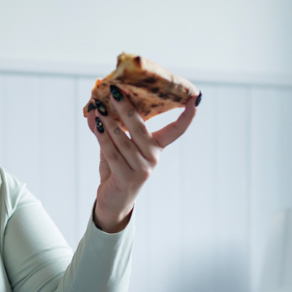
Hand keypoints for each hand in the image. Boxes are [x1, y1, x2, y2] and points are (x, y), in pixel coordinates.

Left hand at [85, 82, 197, 231]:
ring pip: (123, 139)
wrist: (113, 201)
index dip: (187, 116)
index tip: (196, 98)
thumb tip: (94, 109)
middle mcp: (154, 157)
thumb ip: (108, 128)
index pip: (176, 130)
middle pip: (141, 128)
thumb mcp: (116, 146)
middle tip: (115, 90)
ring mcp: (142, 169)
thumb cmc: (117, 169)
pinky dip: (102, 137)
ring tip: (98, 107)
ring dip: (109, 122)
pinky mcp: (128, 178)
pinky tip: (96, 124)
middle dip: (127, 107)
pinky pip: (112, 152)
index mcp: (157, 147)